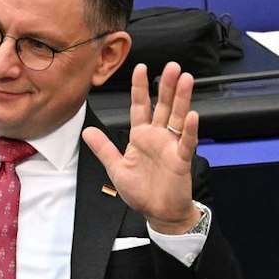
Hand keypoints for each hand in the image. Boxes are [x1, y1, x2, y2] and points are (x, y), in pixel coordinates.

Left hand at [82, 63, 199, 233]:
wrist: (158, 212)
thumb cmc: (141, 191)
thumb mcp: (117, 169)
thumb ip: (104, 149)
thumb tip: (87, 131)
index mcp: (141, 136)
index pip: (140, 106)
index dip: (140, 87)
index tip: (141, 67)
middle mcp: (158, 137)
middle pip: (163, 106)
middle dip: (166, 86)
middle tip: (172, 66)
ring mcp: (171, 146)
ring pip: (177, 117)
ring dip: (182, 99)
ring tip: (185, 80)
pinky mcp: (181, 160)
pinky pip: (186, 142)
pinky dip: (189, 130)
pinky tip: (192, 116)